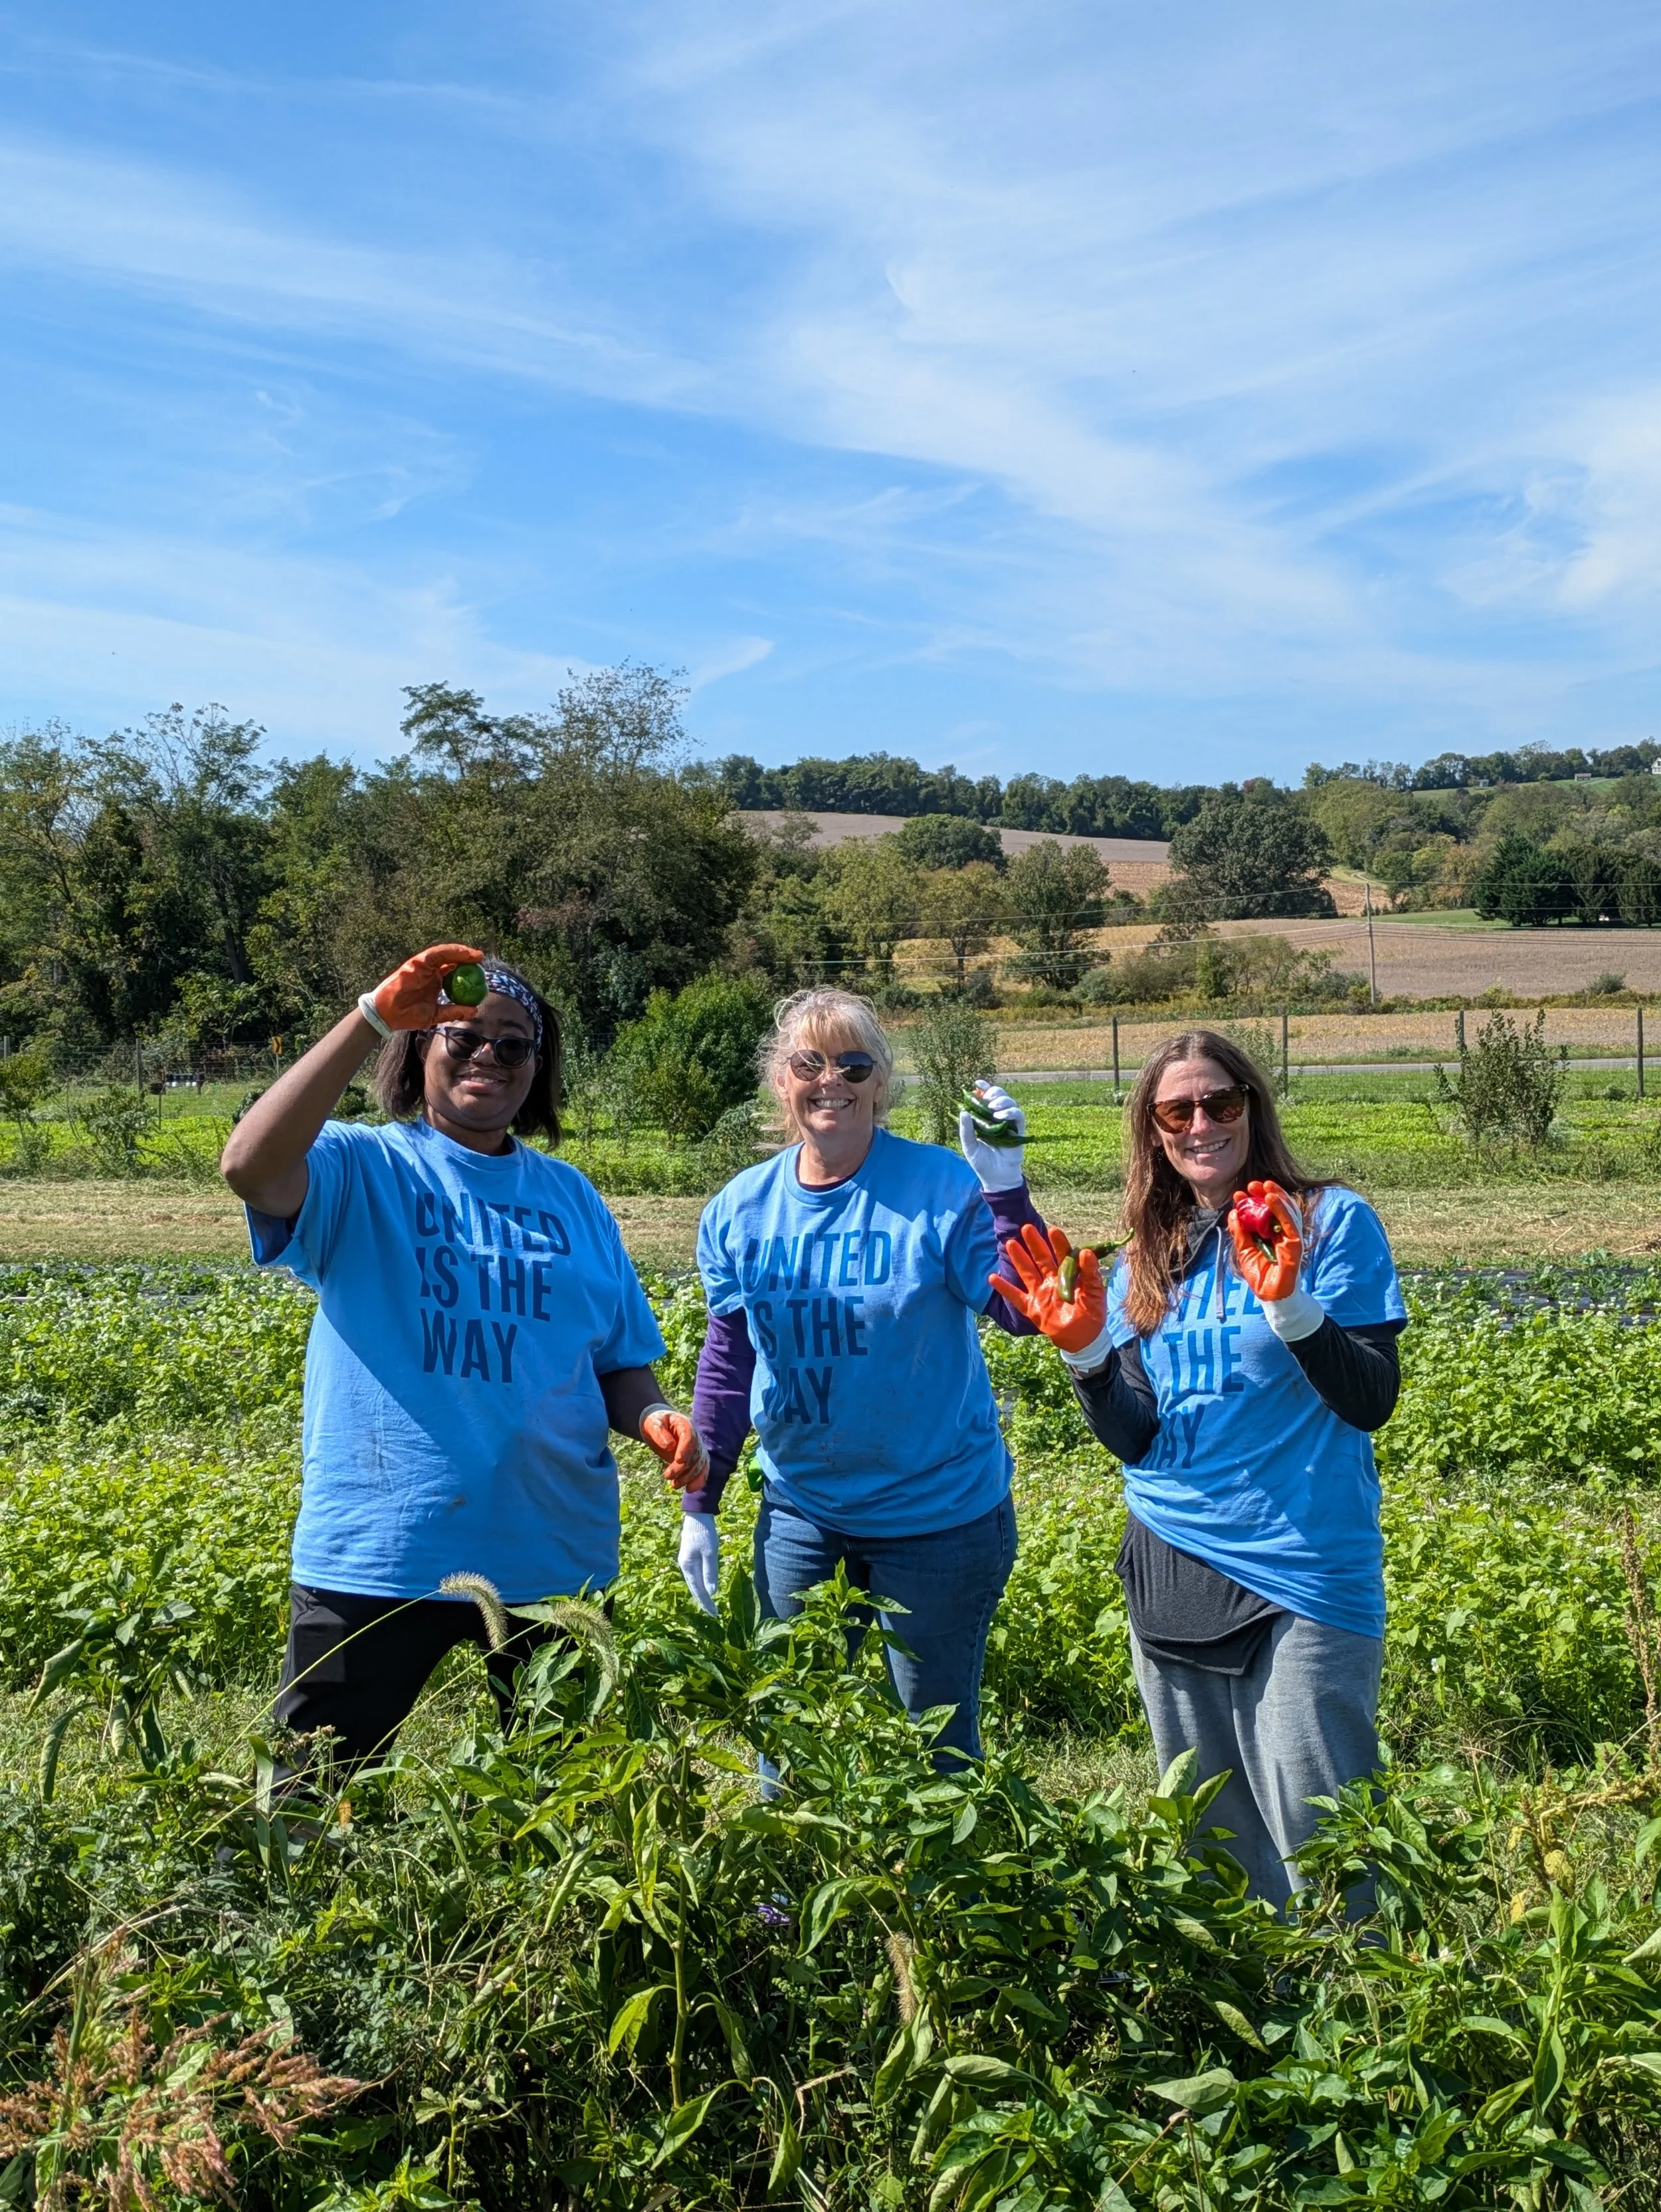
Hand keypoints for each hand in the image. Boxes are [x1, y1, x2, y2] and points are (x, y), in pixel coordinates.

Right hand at [369, 944, 484, 1031]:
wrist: (387, 1014)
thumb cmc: (408, 1015)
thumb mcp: (435, 1015)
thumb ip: (453, 1011)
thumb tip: (474, 1011)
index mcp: (435, 983)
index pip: (454, 973)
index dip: (468, 971)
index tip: (482, 975)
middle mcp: (430, 972)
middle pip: (452, 961)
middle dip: (468, 958)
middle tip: (481, 960)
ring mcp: (423, 966)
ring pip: (446, 954)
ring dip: (463, 953)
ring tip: (477, 956)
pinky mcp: (417, 962)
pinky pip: (437, 953)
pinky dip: (452, 951)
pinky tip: (465, 954)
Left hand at [640, 1407, 708, 1490]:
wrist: (660, 1425)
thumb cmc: (655, 1422)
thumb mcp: (653, 1424)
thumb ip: (659, 1432)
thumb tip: (670, 1446)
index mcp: (685, 1424)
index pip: (689, 1437)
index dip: (686, 1449)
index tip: (678, 1460)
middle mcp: (695, 1437)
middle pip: (694, 1454)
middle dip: (682, 1467)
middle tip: (667, 1476)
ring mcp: (697, 1448)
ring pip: (699, 1464)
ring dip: (689, 1477)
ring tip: (674, 1485)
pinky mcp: (695, 1458)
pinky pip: (702, 1470)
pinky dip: (699, 1480)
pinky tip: (690, 1489)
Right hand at [678, 1513, 719, 1613]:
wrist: (697, 1515)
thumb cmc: (705, 1533)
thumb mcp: (710, 1552)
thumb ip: (710, 1572)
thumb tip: (711, 1593)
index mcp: (688, 1566)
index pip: (698, 1590)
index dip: (706, 1603)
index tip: (715, 1614)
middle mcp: (684, 1565)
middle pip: (694, 1587)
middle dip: (703, 1600)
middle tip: (713, 1613)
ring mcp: (686, 1561)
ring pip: (693, 1582)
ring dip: (701, 1593)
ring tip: (709, 1603)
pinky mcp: (689, 1556)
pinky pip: (694, 1574)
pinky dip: (700, 1583)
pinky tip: (705, 1586)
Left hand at [958, 1080, 1025, 1191]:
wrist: (996, 1177)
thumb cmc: (982, 1162)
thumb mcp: (969, 1146)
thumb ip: (966, 1130)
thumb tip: (963, 1112)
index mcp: (985, 1118)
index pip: (986, 1098)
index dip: (984, 1088)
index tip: (978, 1083)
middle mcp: (998, 1117)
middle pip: (1000, 1095)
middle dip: (994, 1092)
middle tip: (986, 1099)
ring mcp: (1009, 1123)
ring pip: (1010, 1102)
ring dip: (1002, 1101)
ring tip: (993, 1108)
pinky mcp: (1019, 1129)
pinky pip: (1019, 1114)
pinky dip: (1011, 1111)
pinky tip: (1001, 1116)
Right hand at [990, 1224, 1105, 1353]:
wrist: (1083, 1338)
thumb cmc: (1092, 1313)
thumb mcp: (1095, 1293)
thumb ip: (1091, 1273)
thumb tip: (1086, 1253)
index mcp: (1069, 1275)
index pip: (1063, 1255)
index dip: (1058, 1243)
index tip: (1052, 1230)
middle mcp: (1052, 1280)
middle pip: (1041, 1259)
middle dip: (1034, 1244)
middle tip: (1026, 1228)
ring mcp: (1040, 1293)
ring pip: (1027, 1272)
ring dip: (1019, 1258)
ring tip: (1010, 1243)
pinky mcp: (1032, 1307)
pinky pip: (1015, 1296)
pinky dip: (1004, 1288)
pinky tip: (992, 1277)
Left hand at [1227, 1179, 1303, 1301]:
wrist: (1270, 1297)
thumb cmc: (1260, 1275)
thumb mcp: (1244, 1251)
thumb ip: (1240, 1233)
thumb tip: (1233, 1214)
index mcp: (1270, 1234)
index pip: (1264, 1213)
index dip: (1253, 1202)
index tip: (1238, 1194)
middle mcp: (1282, 1233)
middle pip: (1277, 1209)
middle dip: (1265, 1194)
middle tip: (1252, 1185)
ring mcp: (1290, 1238)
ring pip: (1287, 1212)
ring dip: (1277, 1196)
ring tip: (1264, 1186)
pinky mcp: (1296, 1245)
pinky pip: (1291, 1224)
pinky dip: (1282, 1210)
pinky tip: (1272, 1199)